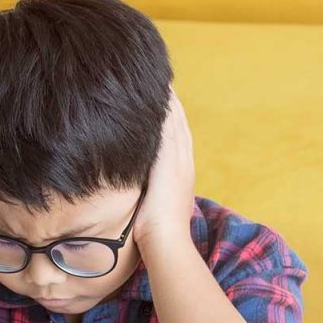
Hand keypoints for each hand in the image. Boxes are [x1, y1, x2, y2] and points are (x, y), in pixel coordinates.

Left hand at [133, 90, 195, 249]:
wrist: (166, 242)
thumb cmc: (156, 233)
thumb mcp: (154, 206)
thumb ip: (149, 193)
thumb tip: (139, 192)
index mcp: (182, 174)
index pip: (178, 140)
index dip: (173, 120)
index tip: (165, 102)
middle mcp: (184, 164)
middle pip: (180, 126)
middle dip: (172, 105)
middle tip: (164, 82)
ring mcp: (180, 162)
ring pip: (176, 124)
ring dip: (170, 103)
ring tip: (161, 81)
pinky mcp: (170, 163)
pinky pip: (169, 130)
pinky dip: (166, 112)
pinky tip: (158, 96)